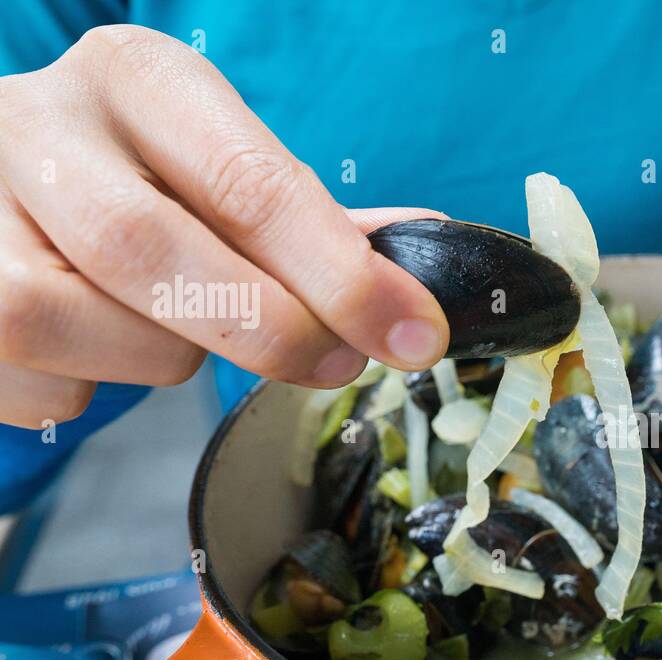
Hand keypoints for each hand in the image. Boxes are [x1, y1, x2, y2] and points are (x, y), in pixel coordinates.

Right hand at [0, 26, 447, 427]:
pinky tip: (101, 346)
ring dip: (163, 356)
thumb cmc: (145, 179)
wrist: (5, 182)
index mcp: (134, 78)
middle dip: (265, 327)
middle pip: (149, 250)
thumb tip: (430, 247)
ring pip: (77, 323)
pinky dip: (94, 389)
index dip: (342, 273)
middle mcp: (32, 124)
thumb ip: (316, 218)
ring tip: (178, 329)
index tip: (415, 334)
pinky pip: (42, 387)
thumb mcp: (224, 168)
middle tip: (336, 362)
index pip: (245, 180)